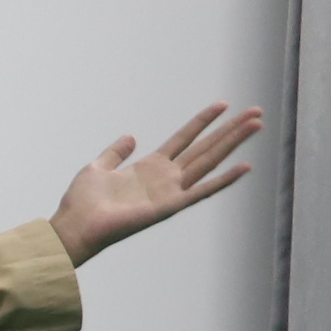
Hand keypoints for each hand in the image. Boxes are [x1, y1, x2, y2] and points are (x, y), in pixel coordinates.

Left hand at [50, 104, 263, 264]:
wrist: (74, 227)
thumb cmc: (81, 203)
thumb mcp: (97, 167)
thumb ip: (115, 152)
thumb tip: (131, 137)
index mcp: (149, 167)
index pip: (184, 138)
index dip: (202, 121)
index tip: (223, 104)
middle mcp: (165, 178)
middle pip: (205, 147)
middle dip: (230, 130)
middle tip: (256, 112)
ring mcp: (169, 191)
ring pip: (209, 161)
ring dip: (233, 143)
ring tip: (256, 125)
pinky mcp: (169, 207)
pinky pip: (201, 192)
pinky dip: (223, 180)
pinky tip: (245, 166)